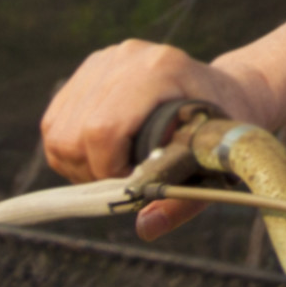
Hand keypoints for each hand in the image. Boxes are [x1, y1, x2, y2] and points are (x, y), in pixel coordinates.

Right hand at [38, 39, 285, 237]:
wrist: (230, 91)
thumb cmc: (225, 130)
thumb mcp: (214, 165)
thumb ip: (182, 200)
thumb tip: (146, 228)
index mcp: (161, 70)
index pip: (103, 129)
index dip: (109, 169)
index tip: (134, 181)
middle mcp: (127, 58)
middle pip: (72, 134)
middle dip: (91, 171)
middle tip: (124, 178)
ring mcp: (105, 60)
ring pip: (57, 132)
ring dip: (77, 163)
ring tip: (116, 166)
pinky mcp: (89, 70)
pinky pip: (55, 123)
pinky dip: (70, 150)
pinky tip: (104, 153)